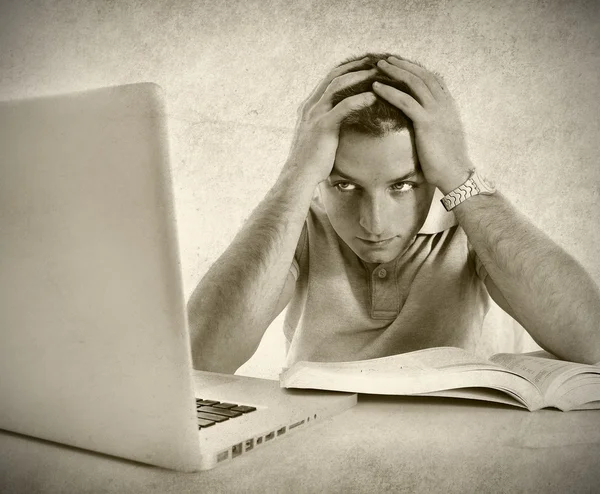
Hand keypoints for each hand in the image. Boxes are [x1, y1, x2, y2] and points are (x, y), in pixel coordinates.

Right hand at [284, 59, 376, 185]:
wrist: (299, 176)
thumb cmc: (311, 161)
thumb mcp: (318, 136)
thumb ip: (327, 124)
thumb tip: (342, 122)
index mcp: (309, 106)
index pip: (329, 79)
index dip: (347, 69)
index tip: (364, 64)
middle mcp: (310, 106)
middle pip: (333, 75)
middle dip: (354, 65)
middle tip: (374, 60)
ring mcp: (314, 114)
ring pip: (338, 85)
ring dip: (358, 76)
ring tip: (376, 72)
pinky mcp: (322, 126)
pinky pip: (343, 107)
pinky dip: (359, 99)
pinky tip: (373, 97)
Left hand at [372, 56, 472, 193]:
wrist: (456, 174)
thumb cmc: (446, 160)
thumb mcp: (442, 135)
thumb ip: (434, 122)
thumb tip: (422, 120)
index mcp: (448, 105)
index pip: (431, 79)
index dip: (415, 69)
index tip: (400, 63)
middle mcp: (444, 104)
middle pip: (422, 75)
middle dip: (403, 65)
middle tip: (386, 59)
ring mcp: (437, 112)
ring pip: (414, 83)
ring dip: (395, 72)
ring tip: (378, 66)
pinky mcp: (427, 123)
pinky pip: (405, 101)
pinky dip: (389, 92)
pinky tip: (375, 87)